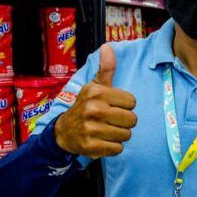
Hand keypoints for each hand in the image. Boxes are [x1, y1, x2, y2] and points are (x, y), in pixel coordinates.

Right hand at [54, 44, 137, 158]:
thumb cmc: (86, 106)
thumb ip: (105, 69)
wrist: (64, 131)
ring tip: (107, 130)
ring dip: (120, 135)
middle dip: (125, 122)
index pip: (132, 102)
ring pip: (126, 135)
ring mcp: (91, 129)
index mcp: (96, 92)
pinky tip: (103, 141)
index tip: (114, 106)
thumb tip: (108, 47)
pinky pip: (118, 149)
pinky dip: (114, 147)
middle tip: (112, 120)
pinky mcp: (91, 147)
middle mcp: (93, 109)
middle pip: (132, 119)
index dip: (126, 105)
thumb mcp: (94, 86)